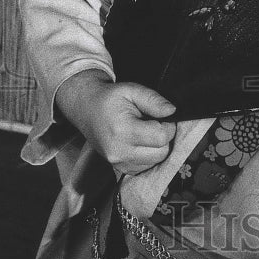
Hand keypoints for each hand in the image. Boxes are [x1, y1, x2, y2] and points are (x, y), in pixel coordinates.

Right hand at [55, 69, 176, 174]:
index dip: (168, 126)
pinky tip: (141, 142)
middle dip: (164, 138)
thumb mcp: (132, 89)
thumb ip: (153, 100)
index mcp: (122, 131)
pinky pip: (145, 167)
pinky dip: (149, 156)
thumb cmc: (109, 98)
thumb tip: (172, 111)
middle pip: (161, 153)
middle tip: (155, 123)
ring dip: (157, 148)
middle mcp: (119, 151)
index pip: (160, 137)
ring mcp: (117, 163)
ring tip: (146, 131)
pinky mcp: (119, 168)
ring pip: (155, 162)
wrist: (86, 108)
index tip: (163, 117)